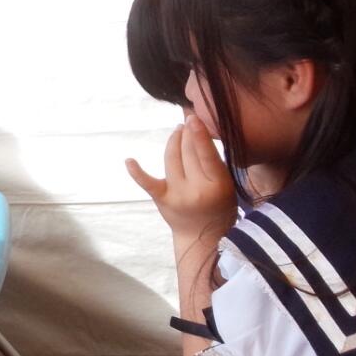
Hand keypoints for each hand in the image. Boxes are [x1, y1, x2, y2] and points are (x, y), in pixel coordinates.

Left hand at [125, 112, 237, 242]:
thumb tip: (198, 132)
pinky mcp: (161, 199)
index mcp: (217, 185)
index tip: (192, 117)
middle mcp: (196, 189)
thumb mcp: (226, 185)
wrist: (202, 237)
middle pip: (187, 153)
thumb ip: (214, 163)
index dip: (198, 134)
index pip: (206, 155)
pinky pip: (147, 182)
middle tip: (188, 121)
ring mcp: (176, 195)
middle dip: (186, 134)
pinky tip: (129, 161)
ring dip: (174, 142)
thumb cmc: (218, 205)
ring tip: (178, 131)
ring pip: (171, 159)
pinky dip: (137, 172)